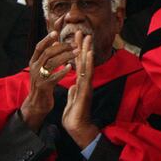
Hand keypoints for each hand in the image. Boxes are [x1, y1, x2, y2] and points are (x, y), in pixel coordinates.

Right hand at [20, 17, 75, 131]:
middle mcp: (34, 66)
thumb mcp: (44, 67)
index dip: (50, 34)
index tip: (60, 24)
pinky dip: (62, 71)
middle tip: (75, 43)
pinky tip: (70, 67)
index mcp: (34, 60)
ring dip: (65, 56)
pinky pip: (53, 77)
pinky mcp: (43, 86)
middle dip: (62, 45)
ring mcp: (37, 76)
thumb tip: (55, 37)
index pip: (40, 44)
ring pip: (51, 62)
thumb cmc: (44, 83)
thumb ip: (49, 54)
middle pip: (47, 51)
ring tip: (77, 52)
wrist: (37, 104)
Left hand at [62, 32, 99, 148]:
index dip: (77, 52)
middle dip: (83, 46)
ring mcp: (87, 86)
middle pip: (84, 61)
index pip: (78, 65)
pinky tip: (88, 54)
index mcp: (80, 83)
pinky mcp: (86, 91)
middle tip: (83, 32)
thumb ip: (73, 92)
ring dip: (87, 51)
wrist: (78, 128)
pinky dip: (88, 64)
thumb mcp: (71, 101)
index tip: (76, 39)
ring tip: (87, 38)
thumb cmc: (75, 117)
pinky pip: (87, 75)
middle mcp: (85, 82)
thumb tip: (73, 85)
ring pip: (87, 65)